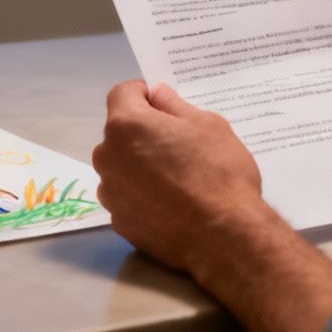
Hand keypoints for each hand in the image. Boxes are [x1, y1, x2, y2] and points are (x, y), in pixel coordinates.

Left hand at [92, 80, 278, 276]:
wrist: (223, 237)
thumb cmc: (218, 172)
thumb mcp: (207, 125)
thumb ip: (175, 106)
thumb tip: (157, 96)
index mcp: (127, 125)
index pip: (122, 93)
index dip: (143, 94)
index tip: (163, 103)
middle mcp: (108, 156)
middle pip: (120, 133)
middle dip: (142, 132)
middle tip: (178, 144)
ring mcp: (110, 192)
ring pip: (122, 166)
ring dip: (140, 165)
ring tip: (177, 179)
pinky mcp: (119, 222)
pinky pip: (128, 197)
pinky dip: (143, 195)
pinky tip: (172, 204)